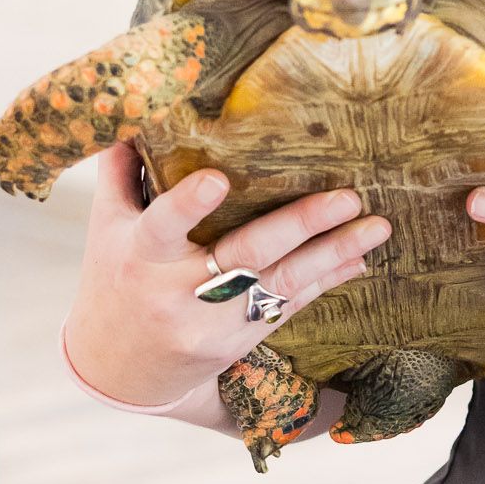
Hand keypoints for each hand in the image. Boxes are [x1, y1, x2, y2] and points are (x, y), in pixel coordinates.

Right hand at [63, 143, 391, 405]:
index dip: (187, 205)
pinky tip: (360, 259)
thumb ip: (120, 173)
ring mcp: (212, 322)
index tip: (217, 180)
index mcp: (139, 256)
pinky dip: (326, 280)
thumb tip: (134, 114)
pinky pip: (289, 305)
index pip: (161, 227)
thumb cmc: (115, 281)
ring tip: (377, 226)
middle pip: (245, 255)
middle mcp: (178, 292)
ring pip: (280, 283)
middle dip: (300, 224)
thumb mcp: (107, 230)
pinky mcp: (239, 341)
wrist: (121, 370)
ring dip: (333, 254)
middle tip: (348, 197)